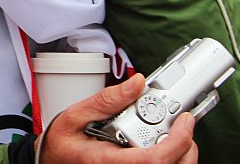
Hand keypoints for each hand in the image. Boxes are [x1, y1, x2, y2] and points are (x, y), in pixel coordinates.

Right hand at [38, 74, 196, 163]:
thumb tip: (136, 83)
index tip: (185, 121)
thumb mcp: (74, 115)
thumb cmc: (62, 144)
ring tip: (173, 134)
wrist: (53, 161)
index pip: (154, 159)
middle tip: (183, 125)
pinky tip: (162, 144)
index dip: (178, 141)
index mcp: (109, 161)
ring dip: (181, 153)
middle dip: (186, 146)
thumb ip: (106, 100)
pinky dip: (171, 157)